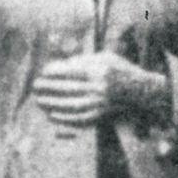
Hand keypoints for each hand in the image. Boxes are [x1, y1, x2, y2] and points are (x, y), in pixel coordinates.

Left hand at [32, 52, 161, 127]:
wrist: (141, 92)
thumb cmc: (120, 71)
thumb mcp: (106, 57)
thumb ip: (83, 60)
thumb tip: (60, 66)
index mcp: (99, 71)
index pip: (69, 71)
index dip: (53, 72)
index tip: (44, 72)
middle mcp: (98, 88)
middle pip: (66, 89)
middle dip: (47, 88)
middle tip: (36, 86)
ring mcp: (99, 104)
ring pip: (68, 106)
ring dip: (51, 104)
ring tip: (39, 101)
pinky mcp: (100, 117)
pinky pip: (76, 120)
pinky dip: (62, 118)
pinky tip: (51, 114)